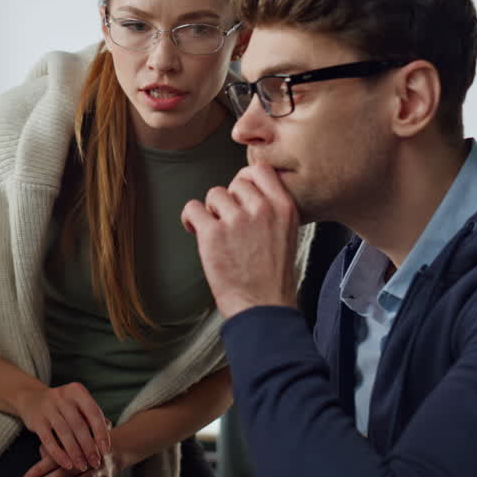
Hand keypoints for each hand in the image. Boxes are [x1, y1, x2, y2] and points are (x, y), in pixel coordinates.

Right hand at [15, 382, 110, 472]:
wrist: (32, 399)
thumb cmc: (63, 406)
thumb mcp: (77, 404)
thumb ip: (92, 416)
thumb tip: (109, 428)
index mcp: (77, 391)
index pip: (93, 413)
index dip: (101, 433)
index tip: (106, 450)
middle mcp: (62, 396)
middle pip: (79, 425)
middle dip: (89, 446)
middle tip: (95, 463)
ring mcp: (48, 407)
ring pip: (64, 433)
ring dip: (75, 453)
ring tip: (82, 466)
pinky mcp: (36, 420)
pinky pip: (48, 440)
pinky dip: (58, 454)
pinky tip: (67, 465)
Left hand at [21, 436, 120, 476]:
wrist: (114, 446)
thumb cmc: (84, 448)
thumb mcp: (70, 443)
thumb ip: (55, 449)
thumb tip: (41, 449)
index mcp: (72, 448)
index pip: (52, 459)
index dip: (38, 470)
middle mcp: (84, 456)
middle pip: (65, 469)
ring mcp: (98, 467)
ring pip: (83, 476)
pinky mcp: (109, 475)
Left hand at [181, 164, 299, 318]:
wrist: (263, 307)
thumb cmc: (272, 277)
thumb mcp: (286, 233)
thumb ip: (271, 208)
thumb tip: (245, 191)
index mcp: (284, 207)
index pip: (260, 170)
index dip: (245, 179)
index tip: (238, 194)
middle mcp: (262, 209)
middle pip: (235, 182)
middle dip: (230, 201)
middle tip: (229, 223)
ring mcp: (237, 220)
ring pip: (214, 194)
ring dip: (212, 212)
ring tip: (217, 233)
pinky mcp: (213, 234)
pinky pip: (193, 208)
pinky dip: (190, 218)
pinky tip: (196, 231)